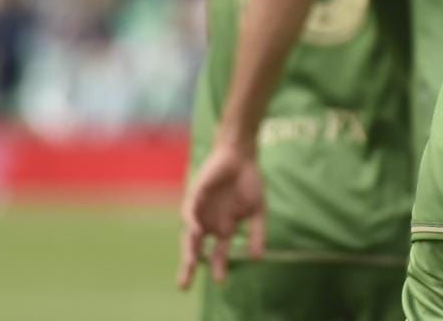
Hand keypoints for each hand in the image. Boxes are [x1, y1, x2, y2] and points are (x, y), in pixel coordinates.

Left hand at [177, 142, 265, 288]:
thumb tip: (258, 257)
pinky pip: (188, 212)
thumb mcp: (258, 210)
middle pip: (195, 249)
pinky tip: (196, 230)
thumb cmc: (250, 181)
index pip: (217, 253)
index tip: (220, 281)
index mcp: (224, 228)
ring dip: (187, 249)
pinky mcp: (194, 196)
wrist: (243, 156)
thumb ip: (258, 233)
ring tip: (189, 263)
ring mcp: (200, 211)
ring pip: (189, 235)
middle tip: (183, 286)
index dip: (218, 267)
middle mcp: (209, 223)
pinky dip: (191, 222)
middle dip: (189, 266)